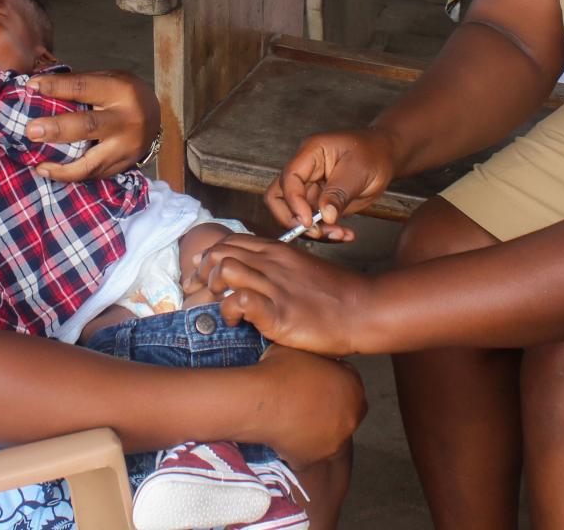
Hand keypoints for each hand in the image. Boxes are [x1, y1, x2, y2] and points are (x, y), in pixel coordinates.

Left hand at [25, 70, 159, 181]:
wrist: (157, 116)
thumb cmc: (124, 94)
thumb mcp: (109, 79)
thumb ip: (80, 84)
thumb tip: (39, 87)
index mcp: (121, 92)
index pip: (84, 88)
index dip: (57, 87)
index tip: (32, 87)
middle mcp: (126, 120)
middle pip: (88, 126)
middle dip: (57, 129)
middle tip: (31, 130)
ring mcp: (127, 148)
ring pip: (91, 162)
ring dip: (61, 167)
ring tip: (39, 165)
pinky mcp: (123, 166)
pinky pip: (93, 175)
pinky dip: (70, 175)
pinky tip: (49, 171)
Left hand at [188, 235, 371, 357]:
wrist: (363, 309)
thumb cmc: (334, 295)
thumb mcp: (300, 269)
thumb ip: (275, 266)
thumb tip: (251, 274)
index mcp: (275, 250)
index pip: (228, 241)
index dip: (207, 257)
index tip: (199, 276)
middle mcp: (271, 263)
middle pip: (218, 253)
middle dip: (201, 275)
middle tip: (201, 296)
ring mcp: (274, 286)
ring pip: (225, 269)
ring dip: (213, 289)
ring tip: (222, 308)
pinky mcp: (278, 313)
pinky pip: (240, 301)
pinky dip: (229, 311)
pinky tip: (237, 323)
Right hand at [252, 344, 366, 464]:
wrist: (259, 400)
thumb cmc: (279, 370)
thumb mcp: (303, 351)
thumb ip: (317, 358)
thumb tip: (312, 359)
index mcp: (352, 385)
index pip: (348, 386)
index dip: (331, 385)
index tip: (314, 387)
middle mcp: (351, 415)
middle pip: (343, 414)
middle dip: (328, 411)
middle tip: (305, 407)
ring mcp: (335, 441)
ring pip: (328, 439)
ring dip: (314, 434)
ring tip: (292, 425)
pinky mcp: (315, 459)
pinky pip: (308, 457)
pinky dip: (297, 451)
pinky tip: (281, 439)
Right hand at [266, 129, 401, 242]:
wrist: (384, 158)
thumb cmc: (372, 153)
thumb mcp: (358, 170)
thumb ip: (339, 193)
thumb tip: (325, 216)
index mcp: (310, 153)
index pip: (289, 178)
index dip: (293, 202)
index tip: (307, 221)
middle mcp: (305, 171)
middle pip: (279, 197)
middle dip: (293, 219)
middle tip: (315, 232)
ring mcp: (310, 187)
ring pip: (297, 214)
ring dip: (315, 230)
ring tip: (339, 234)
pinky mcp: (319, 202)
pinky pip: (315, 222)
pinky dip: (327, 232)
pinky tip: (344, 234)